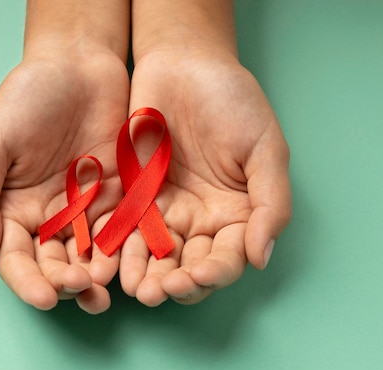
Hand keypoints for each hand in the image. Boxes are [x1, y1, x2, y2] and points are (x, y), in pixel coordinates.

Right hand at [0, 46, 128, 312]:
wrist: (77, 66)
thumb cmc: (26, 99)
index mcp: (13, 210)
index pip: (17, 259)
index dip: (27, 282)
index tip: (43, 298)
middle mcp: (48, 218)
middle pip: (53, 265)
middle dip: (63, 284)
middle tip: (78, 290)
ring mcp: (85, 211)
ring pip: (88, 257)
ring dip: (94, 279)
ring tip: (102, 294)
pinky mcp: (117, 198)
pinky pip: (120, 231)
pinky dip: (122, 252)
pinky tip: (126, 266)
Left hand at [121, 50, 291, 305]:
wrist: (185, 64)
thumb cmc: (233, 102)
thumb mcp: (265, 149)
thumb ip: (269, 203)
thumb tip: (260, 258)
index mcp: (236, 215)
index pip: (228, 257)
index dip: (215, 273)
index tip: (199, 276)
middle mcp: (200, 221)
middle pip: (189, 266)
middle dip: (176, 283)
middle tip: (159, 291)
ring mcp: (164, 211)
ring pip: (155, 256)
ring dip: (146, 275)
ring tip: (135, 288)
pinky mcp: (133, 198)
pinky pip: (126, 229)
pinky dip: (120, 248)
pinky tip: (113, 262)